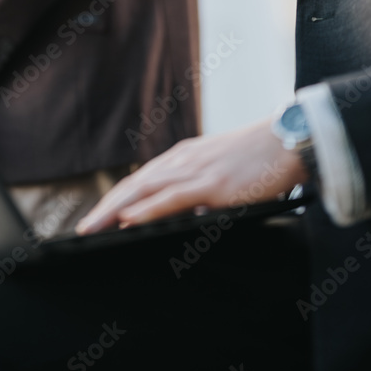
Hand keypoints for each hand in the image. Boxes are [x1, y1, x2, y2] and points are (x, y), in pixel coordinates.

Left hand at [76, 118, 305, 233]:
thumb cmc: (260, 159)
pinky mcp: (212, 183)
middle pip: (134, 185)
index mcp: (184, 159)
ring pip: (145, 191)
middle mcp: (182, 161)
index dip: (116, 199)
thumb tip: (187, 217)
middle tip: (82, 229)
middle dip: (105, 207)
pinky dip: (147, 209)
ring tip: (93, 228)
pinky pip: (172, 198)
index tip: (97, 217)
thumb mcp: (221, 170)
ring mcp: (195, 171)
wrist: (288, 140)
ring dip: (115, 210)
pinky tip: (129, 219)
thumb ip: (201, 191)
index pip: (141, 181)